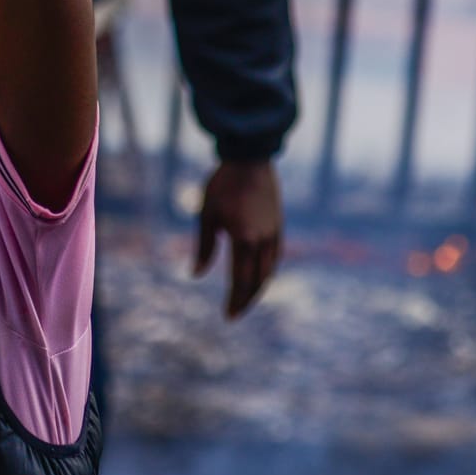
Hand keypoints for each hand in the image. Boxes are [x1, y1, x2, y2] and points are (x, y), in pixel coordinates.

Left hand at [193, 158, 282, 318]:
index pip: (241, 280)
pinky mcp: (279, 225)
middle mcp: (263, 240)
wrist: (250, 158)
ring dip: (258, 288)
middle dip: (247, 300)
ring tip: (246, 299)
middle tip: (235, 314)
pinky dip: (267, 272)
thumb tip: (195, 274)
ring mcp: (275, 232)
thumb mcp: (206, 215)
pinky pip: (275, 257)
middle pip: (258, 280)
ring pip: (269, 270)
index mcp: (244, 239)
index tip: (228, 316)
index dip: (235, 300)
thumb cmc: (222, 185)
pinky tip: (259, 276)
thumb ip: (203, 247)